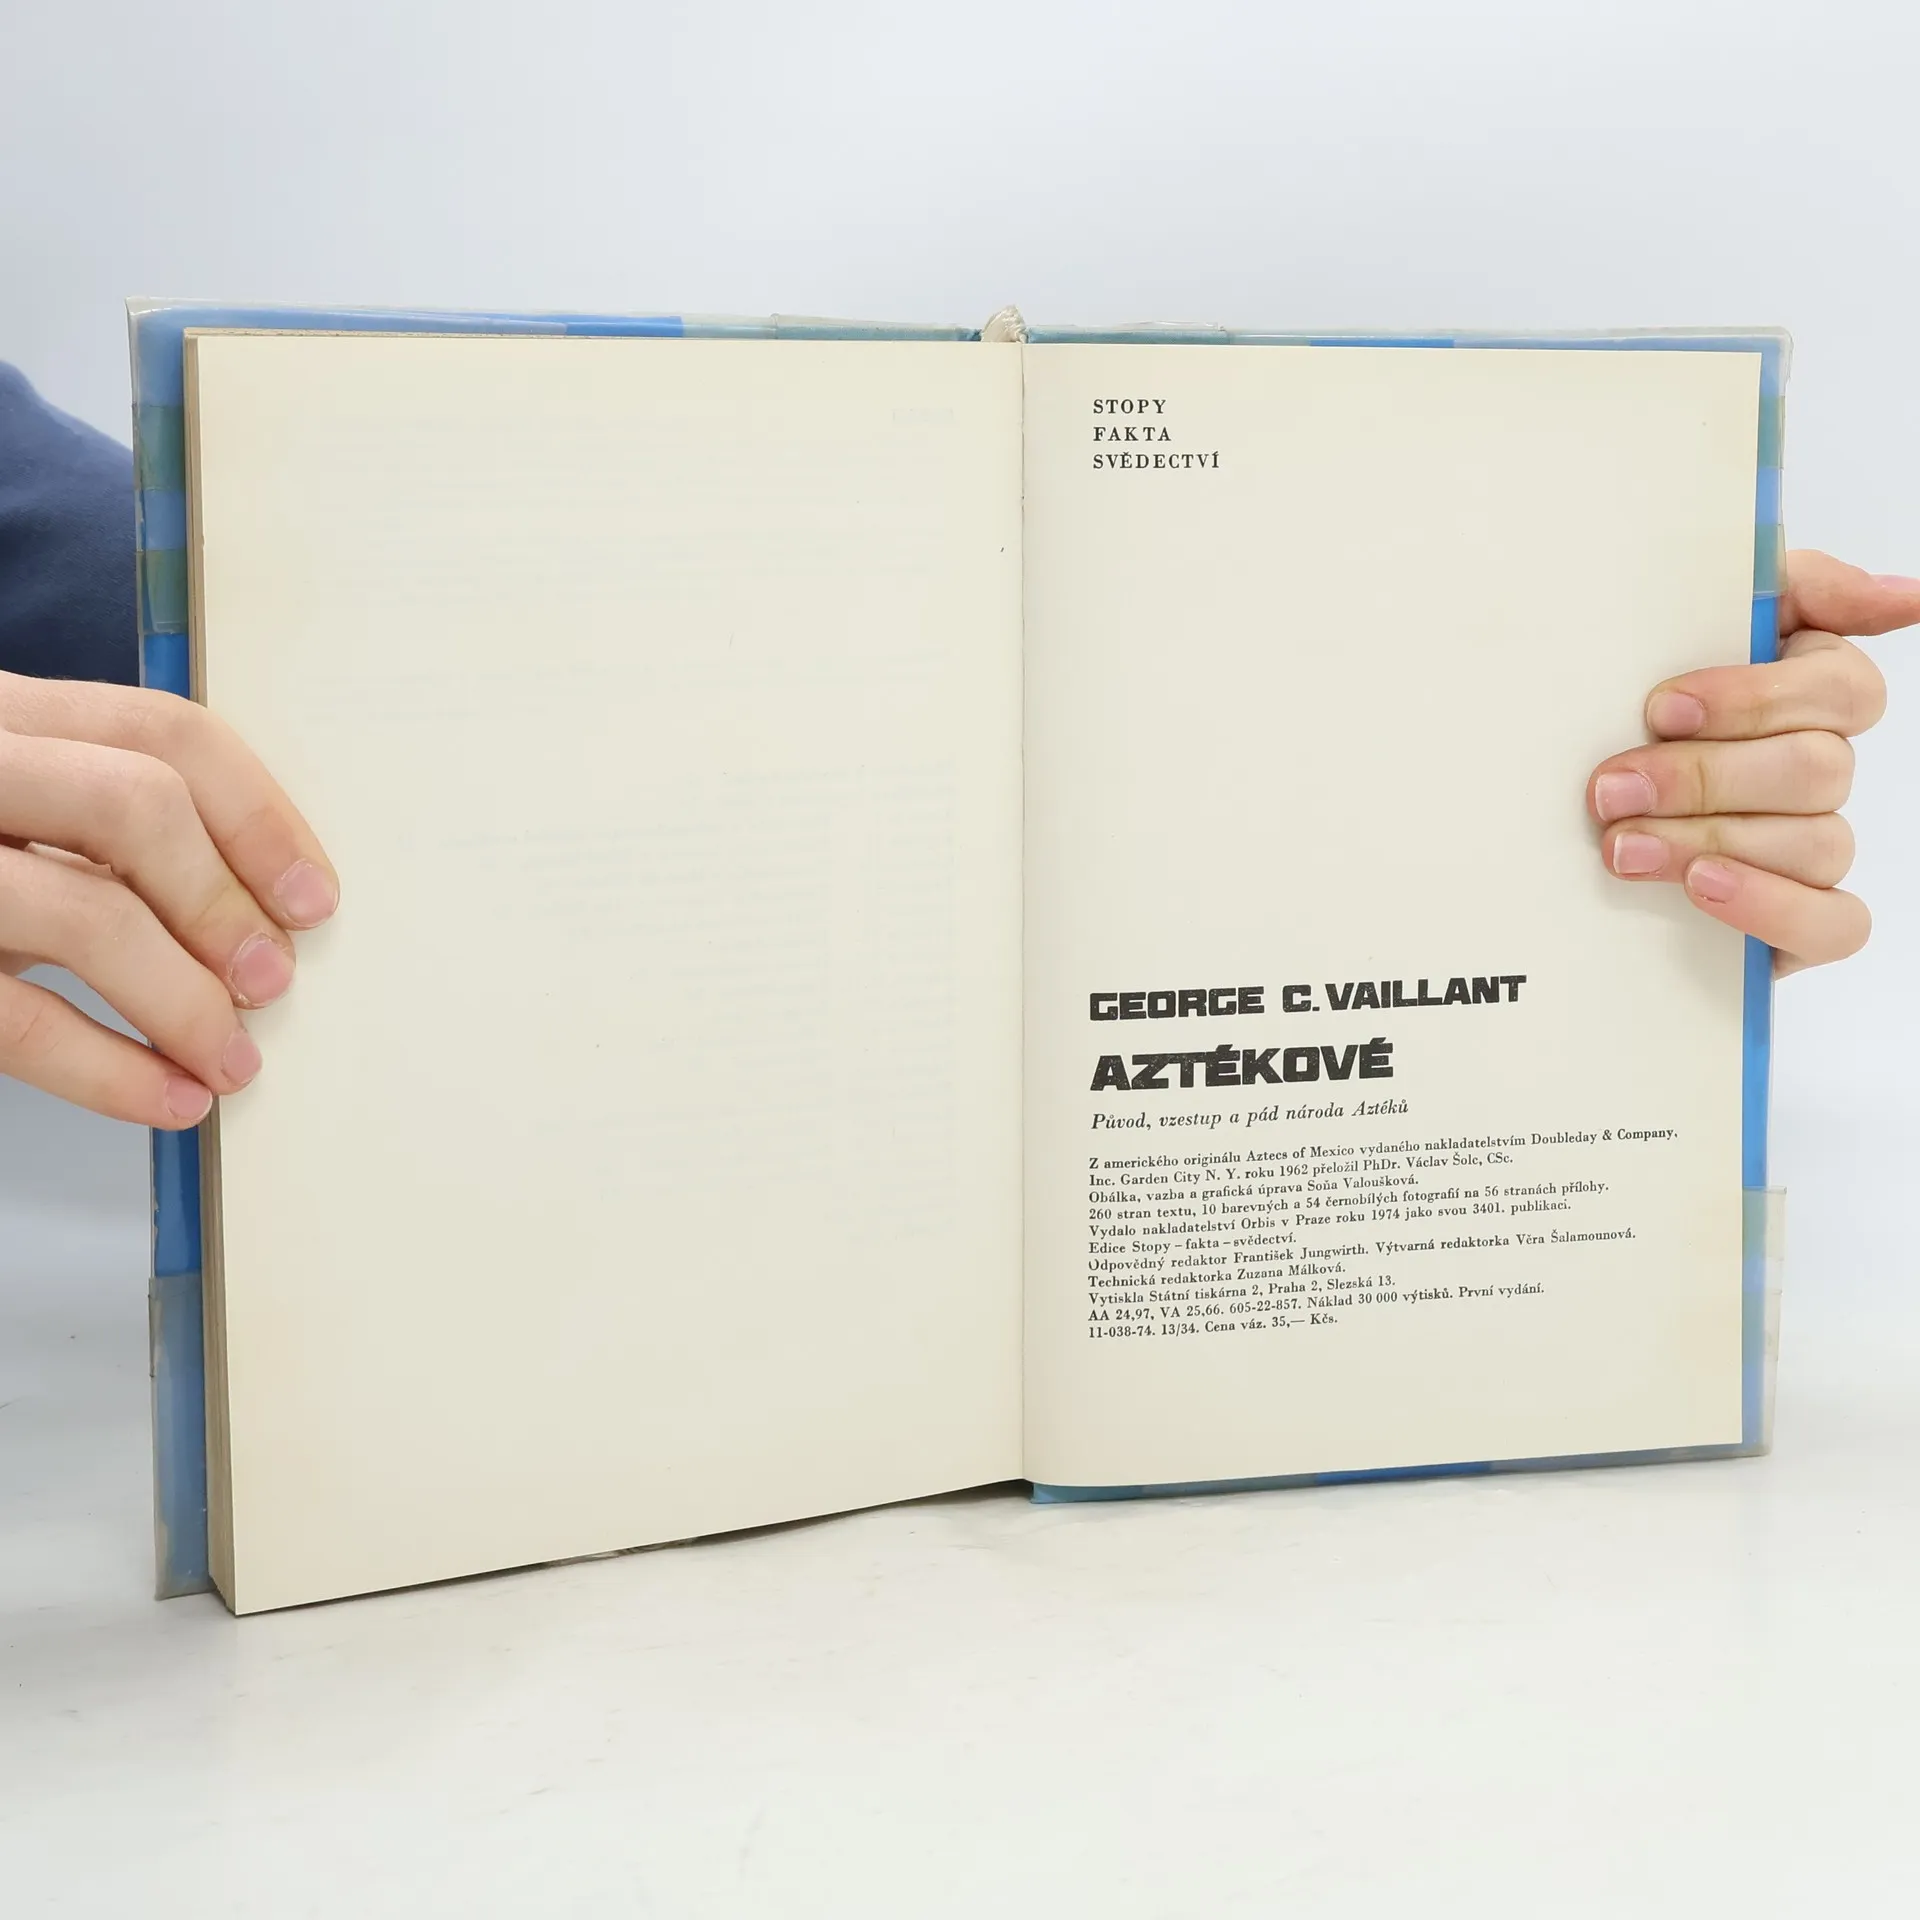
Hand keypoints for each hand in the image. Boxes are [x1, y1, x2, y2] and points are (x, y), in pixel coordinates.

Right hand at [0, 673, 336, 1126]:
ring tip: (233, 1060)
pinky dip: (113, 1071)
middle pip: (135, 802)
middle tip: (273, 981)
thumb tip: (261, 911)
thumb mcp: (10, 813)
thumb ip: (93, 824)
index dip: (260, 818)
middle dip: (224, 902)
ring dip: (186, 1001)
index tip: (314, 900)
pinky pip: (14, 1019)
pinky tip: (170, 1101)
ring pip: (85, 913)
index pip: (161, 730)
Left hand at [1588, 551, 1914, 973]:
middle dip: (1702, 778)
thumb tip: (1901, 595)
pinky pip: (1837, 925)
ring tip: (1619, 847)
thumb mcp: (1671, 627)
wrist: (1544, 813)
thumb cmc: (1612, 716)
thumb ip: (1783, 586)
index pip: (1842, 688)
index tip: (1660, 710)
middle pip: (1819, 769)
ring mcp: (1813, 849)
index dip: (1754, 699)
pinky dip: (1772, 905)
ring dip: (1707, 841)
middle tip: (1610, 791)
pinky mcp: (1801, 924)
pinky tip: (1703, 887)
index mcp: (1805, 694)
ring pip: (1816, 842)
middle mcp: (1820, 770)